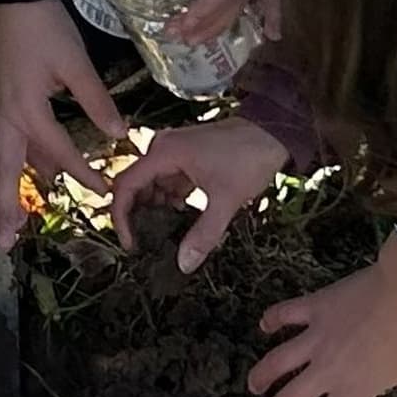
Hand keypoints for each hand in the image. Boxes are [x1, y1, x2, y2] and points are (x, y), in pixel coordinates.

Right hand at [0, 0, 132, 248]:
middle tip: (6, 242)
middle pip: (2, 171)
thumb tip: (120, 136)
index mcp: (26, 110)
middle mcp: (4, 115)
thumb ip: (98, 102)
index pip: (58, 153)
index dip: (83, 174)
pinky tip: (23, 172)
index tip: (106, 191)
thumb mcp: (76, 64)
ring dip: (1, 190)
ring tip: (8, 221)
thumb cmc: (44, 26)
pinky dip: (5, 164)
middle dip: (3, 208)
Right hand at [107, 113, 290, 272]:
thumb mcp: (226, 199)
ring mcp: (174, 151)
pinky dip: (168, 200)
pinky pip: (167, 181)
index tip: (130, 243)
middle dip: (136, 215)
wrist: (274, 131)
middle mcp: (162, 148)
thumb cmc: (249, 158)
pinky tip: (179, 217)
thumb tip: (184, 265)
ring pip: (151, 184)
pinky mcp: (186, 157)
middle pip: (134, 184)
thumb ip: (204, 234)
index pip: (126, 185)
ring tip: (161, 235)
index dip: (121, 217)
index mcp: (164, 152)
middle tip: (143, 243)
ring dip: (154, 208)